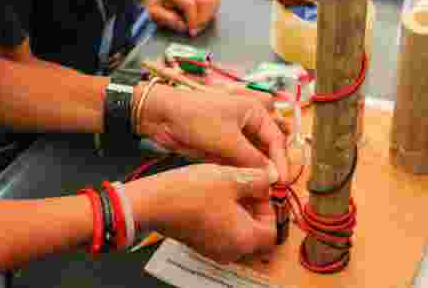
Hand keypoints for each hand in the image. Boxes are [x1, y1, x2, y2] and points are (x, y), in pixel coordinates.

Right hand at [126, 163, 276, 263]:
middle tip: (248, 187)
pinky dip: (225, 216)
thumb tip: (269, 179)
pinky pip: (222, 233)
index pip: (273, 229)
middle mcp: (231, 250)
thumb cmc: (190, 193)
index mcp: (245, 238)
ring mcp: (214, 249)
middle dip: (256, 208)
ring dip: (240, 211)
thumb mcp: (231, 178)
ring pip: (239, 233)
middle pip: (257, 234)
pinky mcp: (200, 243)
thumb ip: (257, 180)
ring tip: (231, 187)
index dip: (271, 207)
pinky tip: (216, 195)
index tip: (262, 189)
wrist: (154, 203)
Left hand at [137, 84, 288, 182]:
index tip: (282, 182)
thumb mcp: (228, 140)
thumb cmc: (197, 119)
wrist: (164, 117)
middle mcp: (249, 123)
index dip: (281, 161)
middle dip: (273, 167)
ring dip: (259, 172)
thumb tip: (274, 176)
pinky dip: (245, 173)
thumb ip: (253, 159)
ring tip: (264, 191)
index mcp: (254, 112)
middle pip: (268, 148)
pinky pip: (241, 162)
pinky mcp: (224, 147)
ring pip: (255, 157)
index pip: (276, 139)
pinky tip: (248, 187)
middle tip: (276, 188)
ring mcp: (236, 136)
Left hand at [145, 0, 219, 36]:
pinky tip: (203, 18)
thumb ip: (167, 18)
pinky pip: (214, 0)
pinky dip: (212, 11)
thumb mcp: (153, 11)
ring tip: (199, 23)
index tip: (191, 31)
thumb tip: (182, 25)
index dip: (193, 20)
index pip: (190, 4)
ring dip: (209, 15)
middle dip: (203, 18)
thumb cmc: (155, 2)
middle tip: (195, 28)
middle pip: (206, 1)